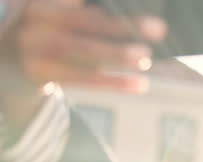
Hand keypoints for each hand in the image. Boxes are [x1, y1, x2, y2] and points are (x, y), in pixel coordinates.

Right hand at [3, 0, 166, 93]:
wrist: (7, 57)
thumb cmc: (49, 29)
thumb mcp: (61, 13)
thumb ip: (89, 13)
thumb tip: (141, 20)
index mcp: (47, 0)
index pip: (81, 2)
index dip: (109, 3)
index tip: (135, 1)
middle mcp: (39, 19)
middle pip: (86, 21)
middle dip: (123, 25)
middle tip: (158, 28)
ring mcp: (36, 46)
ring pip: (82, 50)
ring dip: (116, 54)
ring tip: (145, 57)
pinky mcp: (40, 73)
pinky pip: (81, 78)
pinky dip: (112, 82)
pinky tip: (139, 84)